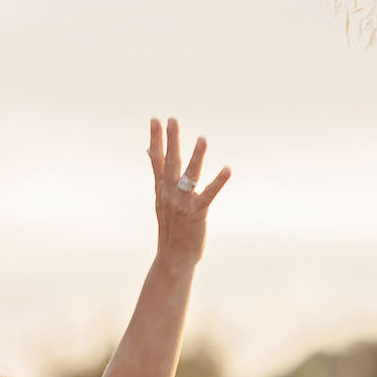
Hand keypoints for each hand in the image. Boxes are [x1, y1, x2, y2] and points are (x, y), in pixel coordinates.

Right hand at [146, 117, 230, 266]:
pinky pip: (208, 194)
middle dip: (171, 140)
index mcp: (161, 189)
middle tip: (172, 119)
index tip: (155, 120)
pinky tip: (227, 169)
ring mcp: (182, 203)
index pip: (156, 159)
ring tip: (202, 139)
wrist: (173, 257)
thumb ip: (158, 177)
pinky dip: (218, 182)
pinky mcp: (197, 213)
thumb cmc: (171, 228)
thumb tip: (149, 155)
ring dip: (196, 157)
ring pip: (189, 175)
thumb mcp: (161, 201)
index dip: (156, 139)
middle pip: (170, 162)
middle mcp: (169, 193)